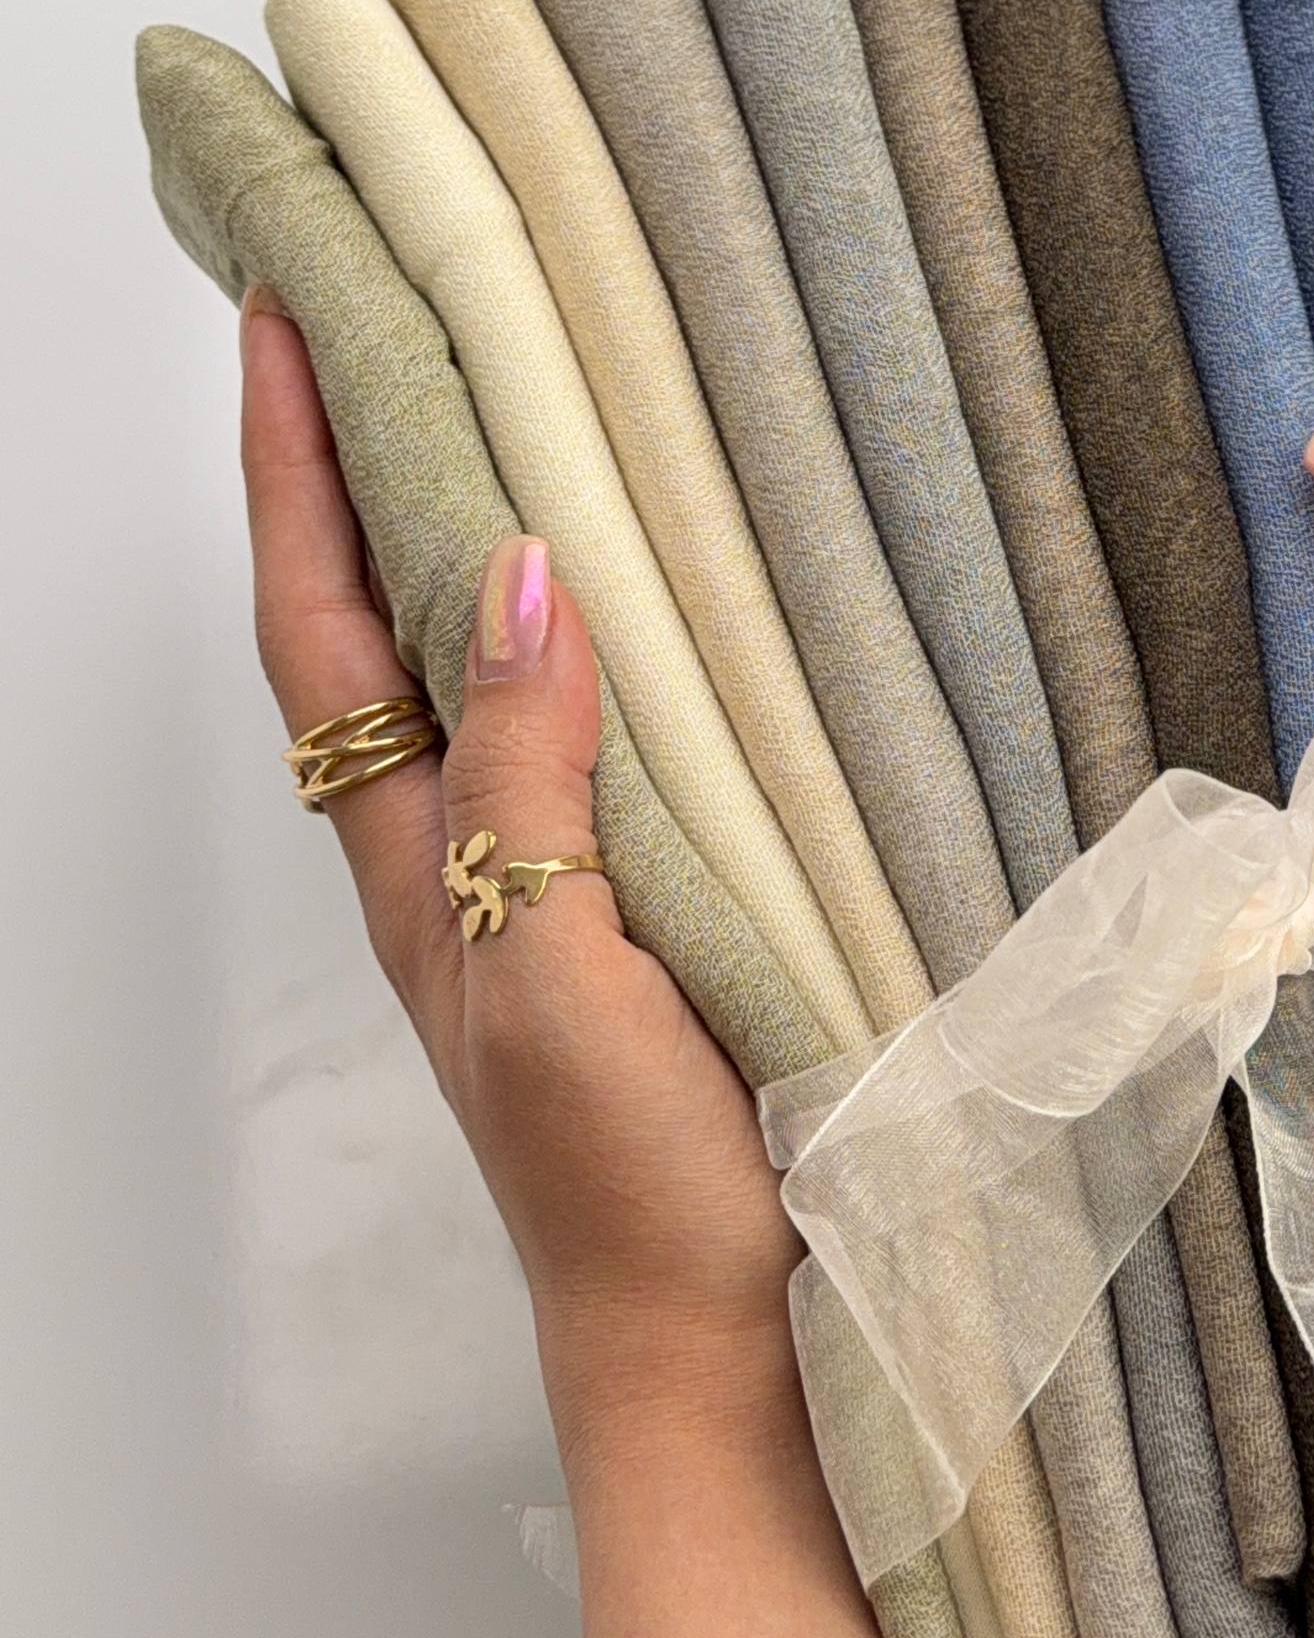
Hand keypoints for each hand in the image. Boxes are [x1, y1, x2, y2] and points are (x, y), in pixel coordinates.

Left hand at [239, 288, 875, 1637]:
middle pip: (365, 616)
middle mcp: (453, 836)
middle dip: (343, 461)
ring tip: (479, 395)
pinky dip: (564, 613)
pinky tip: (621, 575)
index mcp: (412, 852)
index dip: (292, 470)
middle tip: (366, 315)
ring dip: (443, 520)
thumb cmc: (620, 1180)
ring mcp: (533, 857)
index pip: (321, 621)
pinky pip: (567, 711)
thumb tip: (518, 573)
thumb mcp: (551, 970)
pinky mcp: (624, 879)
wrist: (707, 1322)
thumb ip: (529, 777)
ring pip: (461, 657)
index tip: (282, 322)